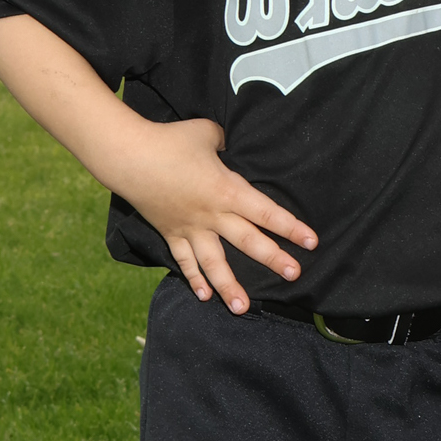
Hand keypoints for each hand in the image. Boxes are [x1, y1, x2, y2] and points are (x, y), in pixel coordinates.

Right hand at [112, 116, 317, 310]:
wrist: (129, 157)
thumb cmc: (170, 141)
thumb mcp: (205, 132)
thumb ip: (222, 141)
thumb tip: (226, 145)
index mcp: (227, 190)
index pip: (266, 212)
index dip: (291, 227)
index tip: (311, 242)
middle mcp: (212, 214)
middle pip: (248, 241)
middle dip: (273, 259)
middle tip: (294, 275)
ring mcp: (190, 228)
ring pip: (214, 262)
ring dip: (229, 287)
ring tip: (244, 308)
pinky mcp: (170, 233)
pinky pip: (184, 260)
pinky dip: (193, 279)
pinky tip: (204, 297)